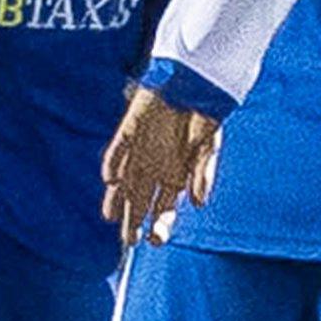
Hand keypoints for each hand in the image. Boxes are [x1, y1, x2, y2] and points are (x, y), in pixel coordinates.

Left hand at [100, 87, 220, 246]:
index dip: (160, 225)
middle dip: (135, 221)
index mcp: (176, 176)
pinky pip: (119, 148)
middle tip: (130, 240)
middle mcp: (155, 167)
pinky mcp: (130, 128)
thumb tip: (199, 203)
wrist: (196, 80)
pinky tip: (110, 178)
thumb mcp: (210, 149)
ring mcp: (141, 149)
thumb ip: (203, 175)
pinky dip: (114, 162)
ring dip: (117, 198)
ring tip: (111, 216)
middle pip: (141, 200)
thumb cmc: (206, 115)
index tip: (155, 240)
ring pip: (125, 180)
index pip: (164, 209)